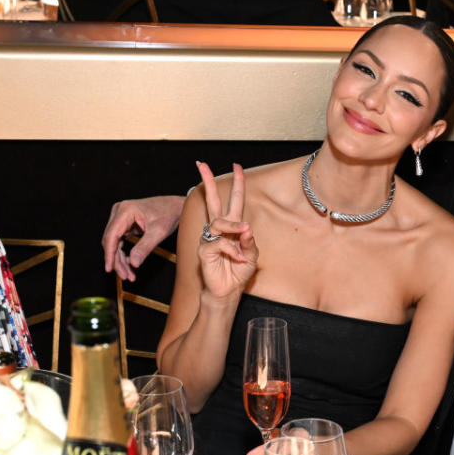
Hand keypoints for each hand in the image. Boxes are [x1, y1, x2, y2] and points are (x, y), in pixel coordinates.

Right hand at [102, 195, 185, 280]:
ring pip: (114, 243)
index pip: (111, 235)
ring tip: (129, 274)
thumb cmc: (169, 214)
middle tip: (126, 276)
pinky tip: (129, 265)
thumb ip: (145, 247)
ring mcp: (120, 217)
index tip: (109, 269)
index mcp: (125, 210)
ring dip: (120, 259)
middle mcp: (119, 212)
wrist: (176, 206)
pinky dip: (123, 254)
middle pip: (111, 241)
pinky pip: (119, 241)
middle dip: (117, 260)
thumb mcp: (159, 232)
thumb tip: (133, 263)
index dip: (109, 254)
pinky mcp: (124, 223)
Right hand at [197, 161, 257, 300]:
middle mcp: (219, 229)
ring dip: (234, 229)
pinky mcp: (204, 249)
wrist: (228, 291)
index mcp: (232, 227)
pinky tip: (237, 258)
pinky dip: (232, 250)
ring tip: (244, 239)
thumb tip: (245, 228)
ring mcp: (209, 238)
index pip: (234, 201)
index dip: (237, 184)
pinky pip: (219, 243)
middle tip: (202, 164)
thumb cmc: (238, 272)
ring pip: (220, 222)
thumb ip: (249, 241)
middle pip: (213, 200)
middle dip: (207, 181)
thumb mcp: (252, 255)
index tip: (237, 166)